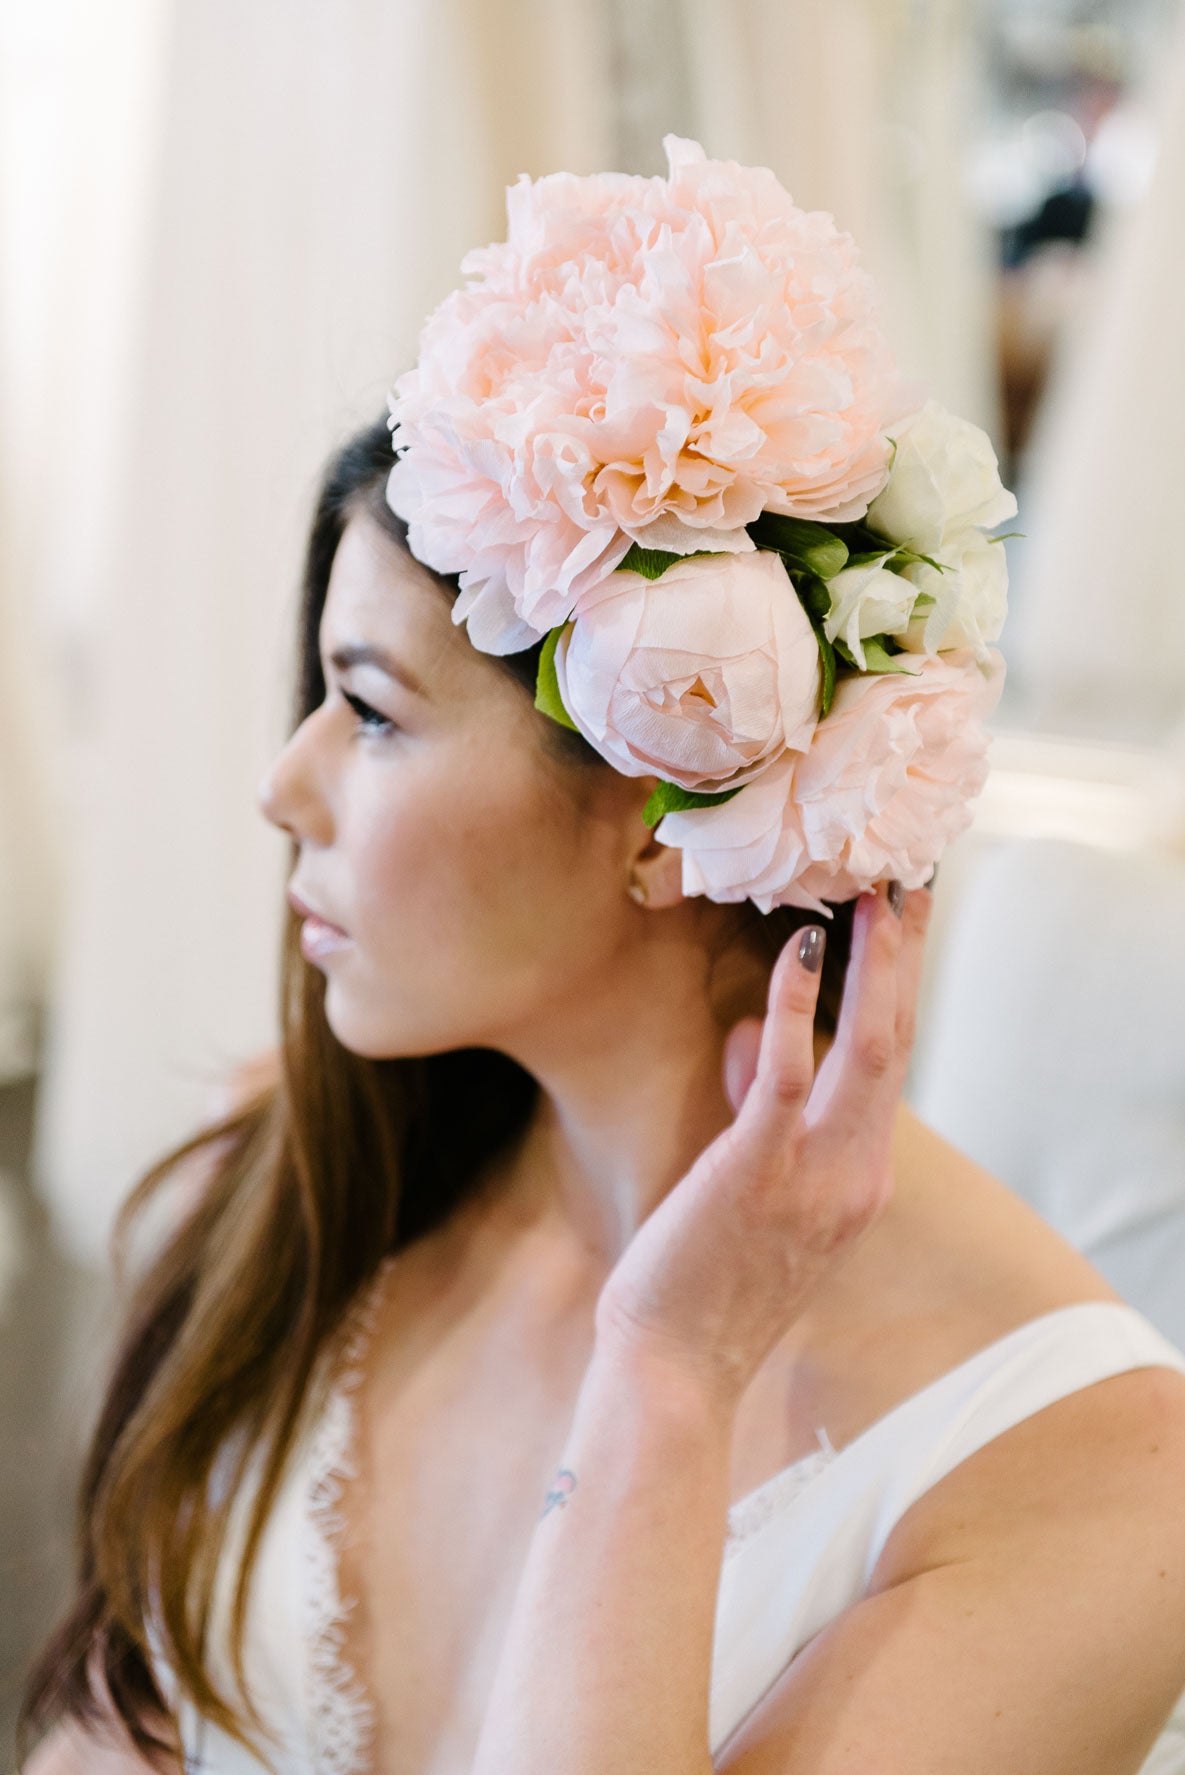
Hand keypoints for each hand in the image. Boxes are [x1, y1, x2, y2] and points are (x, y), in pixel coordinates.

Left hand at [593, 878, 933, 1408]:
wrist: (675, 1371)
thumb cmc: (701, 1283)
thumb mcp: (748, 1193)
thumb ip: (759, 1114)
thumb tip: (751, 1037)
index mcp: (859, 1184)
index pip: (890, 1070)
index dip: (895, 995)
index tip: (895, 935)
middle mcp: (857, 1175)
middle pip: (899, 1044)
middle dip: (904, 962)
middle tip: (905, 889)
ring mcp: (817, 1173)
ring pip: (870, 1047)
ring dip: (876, 966)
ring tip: (875, 899)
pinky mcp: (761, 1166)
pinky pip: (789, 1067)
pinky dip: (796, 1003)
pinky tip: (799, 950)